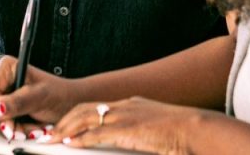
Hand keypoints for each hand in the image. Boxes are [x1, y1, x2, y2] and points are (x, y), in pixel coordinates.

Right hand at [0, 56, 78, 140]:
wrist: (71, 103)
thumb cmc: (60, 95)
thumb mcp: (40, 98)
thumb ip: (17, 102)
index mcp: (6, 68)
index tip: (10, 126)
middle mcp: (0, 78)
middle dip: (5, 124)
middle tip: (24, 131)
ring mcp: (1, 93)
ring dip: (12, 129)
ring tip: (32, 129)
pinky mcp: (4, 106)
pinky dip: (14, 130)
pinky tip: (28, 129)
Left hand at [50, 97, 198, 154]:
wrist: (198, 129)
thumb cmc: (185, 133)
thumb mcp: (157, 131)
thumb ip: (140, 134)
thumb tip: (134, 141)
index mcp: (133, 105)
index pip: (97, 107)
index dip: (78, 116)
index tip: (65, 126)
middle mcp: (126, 106)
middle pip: (85, 109)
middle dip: (65, 121)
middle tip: (51, 132)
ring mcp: (126, 116)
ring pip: (86, 118)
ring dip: (66, 129)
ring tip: (53, 139)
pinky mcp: (128, 129)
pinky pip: (97, 133)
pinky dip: (80, 138)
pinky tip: (70, 144)